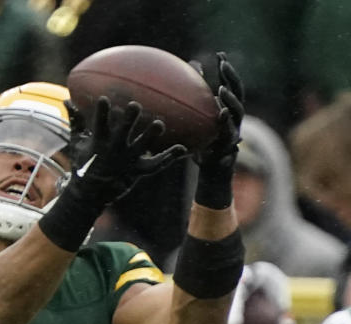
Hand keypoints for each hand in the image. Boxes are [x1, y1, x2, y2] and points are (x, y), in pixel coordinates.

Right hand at [65, 97, 187, 203]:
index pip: (99, 125)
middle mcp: (115, 150)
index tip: (104, 98)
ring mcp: (128, 161)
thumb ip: (76, 121)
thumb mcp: (77, 143)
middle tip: (135, 105)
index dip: (101, 112)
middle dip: (129, 120)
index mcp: (99, 142)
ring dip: (150, 136)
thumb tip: (67, 100)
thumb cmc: (83, 164)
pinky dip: (168, 157)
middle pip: (122, 133)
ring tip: (159, 124)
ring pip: (141, 147)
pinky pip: (155, 165)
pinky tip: (181, 148)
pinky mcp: (139, 171)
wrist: (90, 193)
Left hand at [192, 52, 245, 171]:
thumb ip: (193, 102)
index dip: (228, 72)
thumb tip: (181, 78)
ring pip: (235, 119)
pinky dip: (227, 139)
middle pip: (238, 97)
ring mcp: (233, 138)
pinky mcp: (229, 155)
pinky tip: (224, 131)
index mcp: (228, 113)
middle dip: (232, 80)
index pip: (231, 87)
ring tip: (220, 92)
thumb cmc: (203, 144)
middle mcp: (234, 122)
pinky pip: (230, 146)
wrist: (213, 172)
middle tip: (222, 67)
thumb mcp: (196, 123)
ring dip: (229, 103)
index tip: (220, 55)